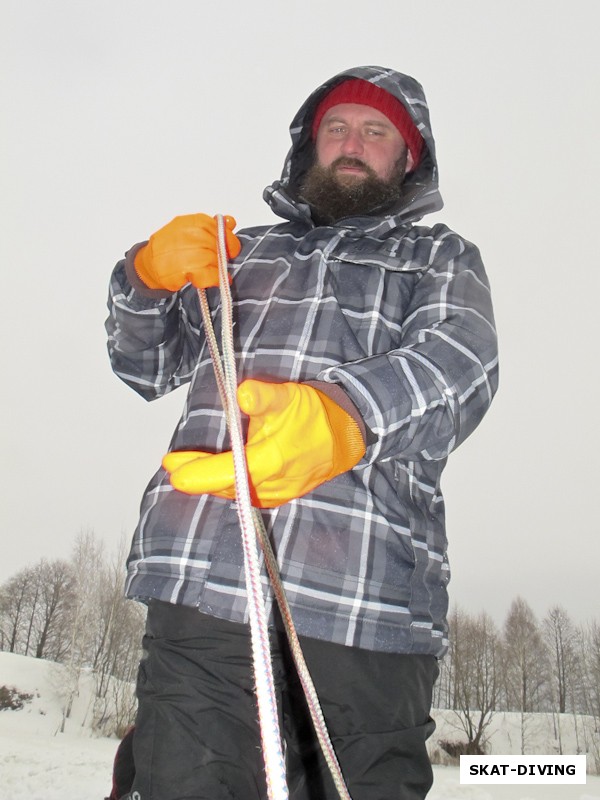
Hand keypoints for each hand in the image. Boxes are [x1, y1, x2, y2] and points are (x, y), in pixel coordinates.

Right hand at [134, 214, 240, 291]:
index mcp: (188, 222)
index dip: (227, 239)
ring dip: (217, 268)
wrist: (149, 264)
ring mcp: (181, 252)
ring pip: (212, 259)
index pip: (216, 226)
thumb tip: (230, 221)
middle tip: (219, 263)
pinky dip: (214, 279)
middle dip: (221, 256)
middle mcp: (184, 234)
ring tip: (213, 271)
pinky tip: (214, 280)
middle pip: (215, 244)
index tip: (230, 249)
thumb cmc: (171, 248)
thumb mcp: (190, 232)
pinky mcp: (180, 270)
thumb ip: (212, 227)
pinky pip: (207, 274)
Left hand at [162, 379, 365, 507]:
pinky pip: (247, 495)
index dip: (198, 473)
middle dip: (196, 476)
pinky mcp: (280, 496)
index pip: (226, 473)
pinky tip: (216, 475)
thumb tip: (243, 393)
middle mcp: (271, 485)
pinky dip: (227, 486)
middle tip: (171, 465)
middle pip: (224, 486)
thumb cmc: (314, 415)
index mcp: (270, 461)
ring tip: (184, 469)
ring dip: (209, 482)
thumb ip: (265, 397)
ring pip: (234, 493)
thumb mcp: (289, 397)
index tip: (173, 469)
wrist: (345, 438)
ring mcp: (276, 494)